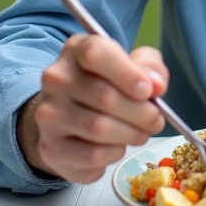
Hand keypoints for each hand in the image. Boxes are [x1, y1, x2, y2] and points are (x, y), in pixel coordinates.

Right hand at [18, 35, 168, 183]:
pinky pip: (92, 155)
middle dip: (141, 113)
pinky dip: (114, 153)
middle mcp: (56, 79)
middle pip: (104, 97)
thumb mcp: (133, 64)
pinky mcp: (51, 147)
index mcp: (76, 50)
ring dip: (131, 134)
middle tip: (155, 120)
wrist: (70, 118)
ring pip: (99, 128)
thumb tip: (156, 85)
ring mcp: (49, 114)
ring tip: (141, 132)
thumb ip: (149, 67)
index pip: (96, 54)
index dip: (127, 74)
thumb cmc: (109, 85)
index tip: (148, 91)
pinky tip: (118, 146)